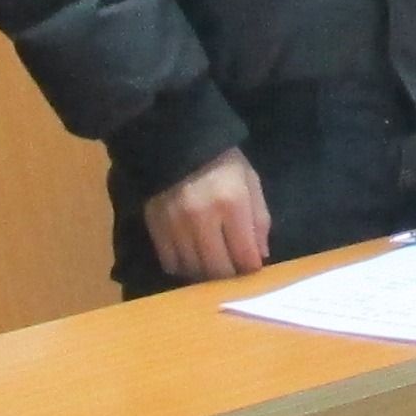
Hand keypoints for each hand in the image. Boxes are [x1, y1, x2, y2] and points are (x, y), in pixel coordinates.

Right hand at [142, 148, 271, 283]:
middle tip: (232, 267)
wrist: (177, 140)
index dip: (251, 267)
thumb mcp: (250, 181)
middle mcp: (203, 218)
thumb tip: (260, 256)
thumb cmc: (222, 161)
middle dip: (229, 275)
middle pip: (218, 270)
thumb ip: (259, 219)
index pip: (245, 256)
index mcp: (232, 204)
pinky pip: (170, 262)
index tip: (252, 265)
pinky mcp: (155, 226)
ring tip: (211, 262)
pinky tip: (190, 256)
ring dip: (205, 272)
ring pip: (193, 269)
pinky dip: (182, 265)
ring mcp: (176, 224)